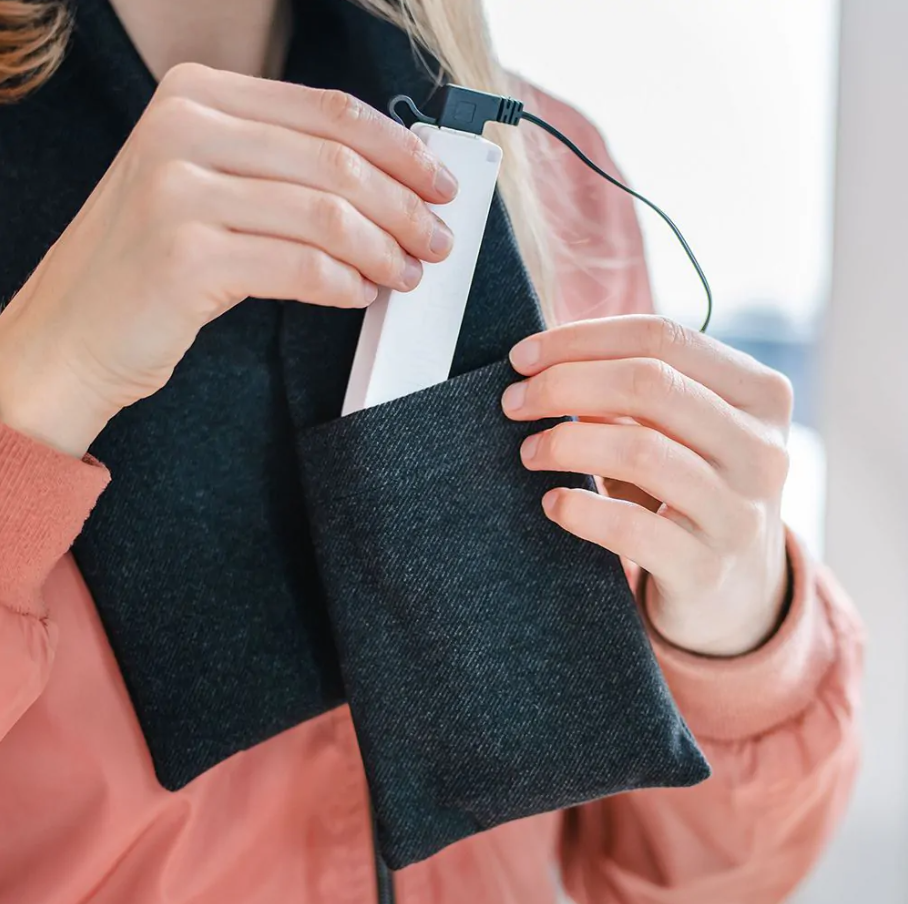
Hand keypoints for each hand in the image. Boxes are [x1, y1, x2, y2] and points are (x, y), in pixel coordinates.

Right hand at [0, 63, 456, 457]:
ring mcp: (178, 190)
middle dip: (405, 206)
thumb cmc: (153, 262)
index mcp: (197, 96)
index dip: (400, 148)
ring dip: (384, 250)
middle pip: (337, 162)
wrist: (74, 331)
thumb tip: (386, 182)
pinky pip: (299, 267)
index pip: (330, 111)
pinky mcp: (185, 256)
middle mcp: (183, 129)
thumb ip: (281, 167)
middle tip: (438, 239)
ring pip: (326, 215)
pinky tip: (360, 294)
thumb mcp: (207, 186)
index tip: (439, 182)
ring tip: (407, 273)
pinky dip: (344, 284)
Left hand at [503, 315, 792, 657]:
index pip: (662, 337)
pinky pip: (630, 528)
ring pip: (640, 451)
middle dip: (563, 385)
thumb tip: (543, 362)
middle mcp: (761, 449)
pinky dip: (579, 509)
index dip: (581, 340)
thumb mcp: (685, 431)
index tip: (523, 357)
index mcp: (760, 395)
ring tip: (529, 451)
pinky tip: (553, 503)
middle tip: (515, 403)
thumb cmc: (694, 489)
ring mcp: (739, 512)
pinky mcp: (706, 570)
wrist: (736, 591)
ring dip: (565, 443)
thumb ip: (636, 389)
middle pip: (649, 384)